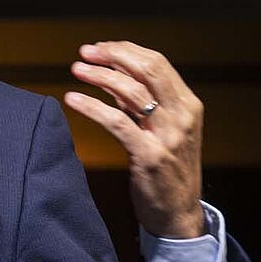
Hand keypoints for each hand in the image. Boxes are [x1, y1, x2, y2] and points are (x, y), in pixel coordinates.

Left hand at [64, 41, 205, 239]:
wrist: (178, 214)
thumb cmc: (165, 169)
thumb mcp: (159, 129)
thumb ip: (138, 103)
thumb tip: (108, 75)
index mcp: (188, 104)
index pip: (157, 63)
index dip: (126, 50)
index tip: (99, 47)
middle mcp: (182, 116)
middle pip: (148, 69)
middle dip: (114, 55)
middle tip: (85, 52)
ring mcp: (168, 136)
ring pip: (132, 92)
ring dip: (100, 76)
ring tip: (76, 69)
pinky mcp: (149, 156)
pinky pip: (117, 122)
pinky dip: (92, 107)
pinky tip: (73, 99)